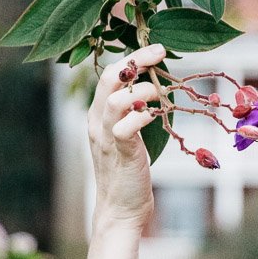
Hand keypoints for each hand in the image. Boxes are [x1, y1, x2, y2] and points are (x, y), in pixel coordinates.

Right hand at [87, 42, 167, 229]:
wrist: (120, 209)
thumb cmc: (128, 172)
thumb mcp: (126, 136)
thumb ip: (132, 113)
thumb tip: (153, 88)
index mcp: (98, 115)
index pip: (109, 75)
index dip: (131, 59)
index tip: (156, 49)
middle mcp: (98, 122)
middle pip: (109, 79)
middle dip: (136, 61)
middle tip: (160, 51)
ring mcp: (106, 138)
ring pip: (115, 100)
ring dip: (142, 90)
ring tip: (160, 93)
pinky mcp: (120, 154)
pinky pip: (125, 128)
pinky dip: (142, 117)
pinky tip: (156, 116)